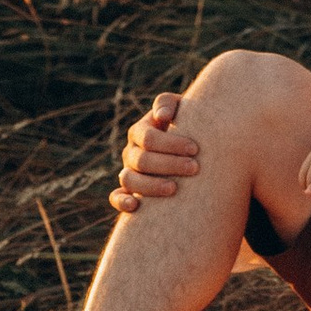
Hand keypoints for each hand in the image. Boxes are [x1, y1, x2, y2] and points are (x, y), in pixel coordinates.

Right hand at [108, 89, 201, 214]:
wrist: (190, 149)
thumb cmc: (187, 125)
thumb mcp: (180, 108)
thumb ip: (168, 104)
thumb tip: (161, 117)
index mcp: (140, 131)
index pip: (149, 138)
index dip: (171, 144)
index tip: (195, 148)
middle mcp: (131, 152)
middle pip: (142, 160)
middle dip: (169, 165)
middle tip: (194, 168)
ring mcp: (128, 172)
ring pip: (129, 179)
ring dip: (151, 185)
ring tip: (174, 188)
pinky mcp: (127, 191)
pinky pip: (115, 197)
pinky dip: (121, 201)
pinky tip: (135, 205)